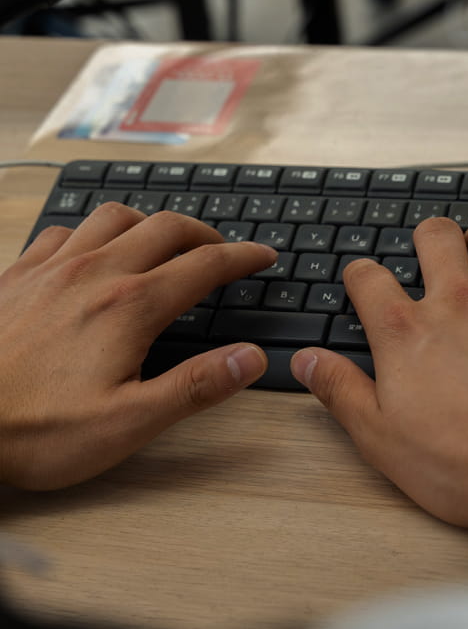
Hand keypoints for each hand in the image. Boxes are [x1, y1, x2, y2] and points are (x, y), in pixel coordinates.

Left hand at [0, 203, 276, 489]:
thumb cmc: (34, 430)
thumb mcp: (129, 423)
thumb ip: (196, 386)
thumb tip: (249, 359)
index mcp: (130, 306)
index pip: (205, 265)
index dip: (243, 257)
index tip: (263, 256)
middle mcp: (95, 273)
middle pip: (166, 228)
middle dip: (205, 233)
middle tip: (222, 249)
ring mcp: (52, 268)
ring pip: (116, 217)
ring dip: (151, 223)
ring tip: (164, 242)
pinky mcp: (17, 274)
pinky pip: (65, 230)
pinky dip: (94, 232)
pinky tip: (94, 252)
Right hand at [291, 218, 467, 549]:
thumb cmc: (462, 464)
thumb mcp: (380, 437)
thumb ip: (339, 389)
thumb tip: (306, 360)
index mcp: (406, 331)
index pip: (367, 276)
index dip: (360, 275)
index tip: (365, 284)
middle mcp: (457, 301)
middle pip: (434, 236)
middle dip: (425, 240)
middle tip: (429, 258)